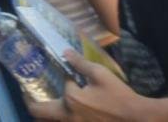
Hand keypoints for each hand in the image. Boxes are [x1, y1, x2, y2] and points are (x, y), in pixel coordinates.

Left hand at [25, 50, 155, 121]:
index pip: (56, 86)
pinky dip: (56, 119)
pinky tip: (63, 112)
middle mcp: (67, 117)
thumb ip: (80, 64)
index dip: (53, 78)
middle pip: (37, 114)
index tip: (48, 73)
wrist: (137, 119)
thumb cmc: (119, 96)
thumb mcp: (100, 75)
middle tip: (30, 95)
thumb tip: (65, 52)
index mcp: (70, 101)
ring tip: (44, 104)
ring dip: (42, 114)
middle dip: (31, 103)